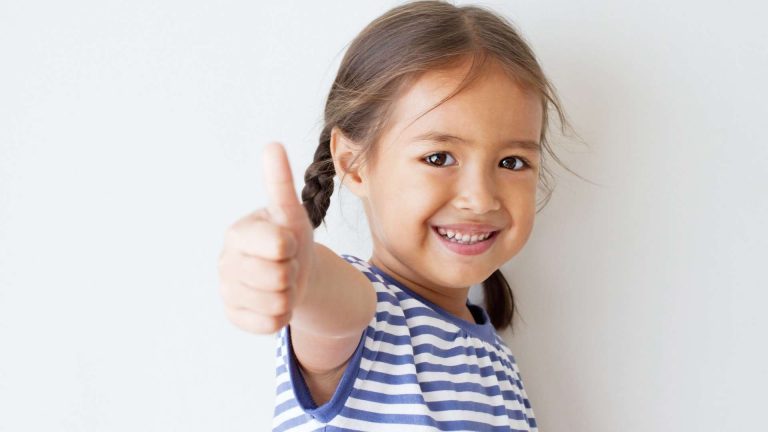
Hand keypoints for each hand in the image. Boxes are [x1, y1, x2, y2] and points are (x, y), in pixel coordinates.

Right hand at [217, 142, 314, 333]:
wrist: (291, 271)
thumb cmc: (290, 236)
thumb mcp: (290, 211)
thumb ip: (280, 182)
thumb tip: (272, 146)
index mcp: (238, 233)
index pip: (280, 246)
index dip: (293, 246)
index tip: (287, 242)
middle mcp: (225, 262)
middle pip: (279, 278)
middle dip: (292, 272)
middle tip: (286, 263)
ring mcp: (227, 291)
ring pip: (276, 304)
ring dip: (289, 295)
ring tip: (282, 281)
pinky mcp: (234, 316)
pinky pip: (269, 325)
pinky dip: (281, 316)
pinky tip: (274, 300)